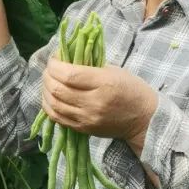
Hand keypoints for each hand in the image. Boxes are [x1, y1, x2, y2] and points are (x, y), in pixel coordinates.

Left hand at [41, 57, 158, 152]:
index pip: (69, 75)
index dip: (54, 65)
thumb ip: (89, 66)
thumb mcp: (114, 71)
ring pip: (54, 105)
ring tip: (47, 82)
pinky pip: (58, 118)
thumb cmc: (131, 89)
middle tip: (49, 70)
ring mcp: (87, 118)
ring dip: (45, 91)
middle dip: (47, 77)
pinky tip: (50, 98)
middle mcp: (93, 102)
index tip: (54, 59)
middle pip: (58, 90)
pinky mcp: (84, 129)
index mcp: (103, 83)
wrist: (144, 119)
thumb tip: (65, 60)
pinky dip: (49, 107)